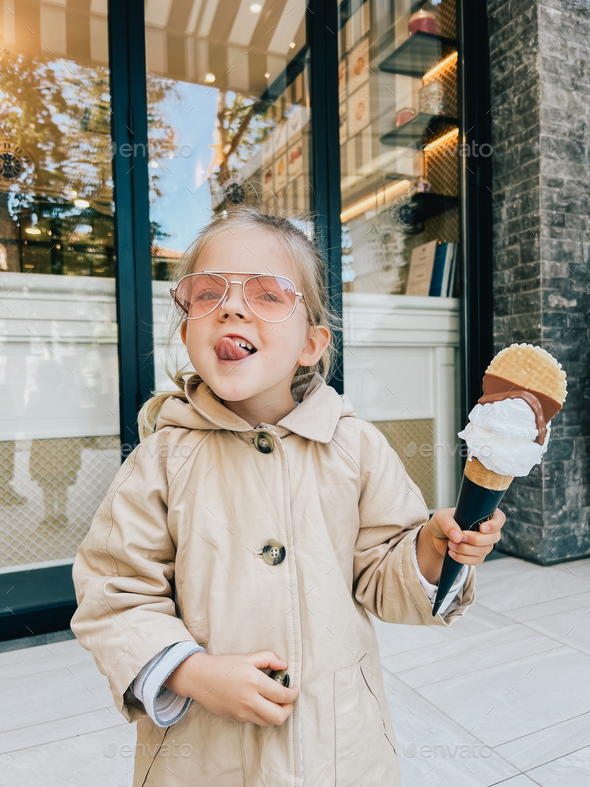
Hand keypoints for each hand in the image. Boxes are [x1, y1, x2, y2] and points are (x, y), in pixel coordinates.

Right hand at [163, 650, 298, 726]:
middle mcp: (250, 700)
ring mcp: (242, 712)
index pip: (282, 695)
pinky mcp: (237, 719)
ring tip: (276, 702)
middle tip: (288, 700)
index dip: (293, 694)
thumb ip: (268, 658)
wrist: (201, 678)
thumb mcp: (247, 658)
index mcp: (254, 682)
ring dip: (277, 714)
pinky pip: (256, 721)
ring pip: (268, 722)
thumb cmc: (224, 666)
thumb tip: (284, 666)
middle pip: (279, 716)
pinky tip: (261, 704)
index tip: (294, 689)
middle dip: (288, 709)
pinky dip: (263, 715)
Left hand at [425, 506, 505, 563]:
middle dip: (476, 539)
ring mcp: (484, 544)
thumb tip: (457, 536)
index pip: (499, 518)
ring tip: (450, 544)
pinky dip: (463, 558)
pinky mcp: (477, 555)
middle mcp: (486, 530)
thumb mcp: (442, 518)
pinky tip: (452, 553)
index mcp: (482, 515)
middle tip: (460, 537)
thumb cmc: (443, 522)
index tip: (481, 528)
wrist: (437, 537)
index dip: (494, 524)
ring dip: (466, 549)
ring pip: (484, 550)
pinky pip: (476, 560)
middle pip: (494, 537)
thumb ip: (448, 524)